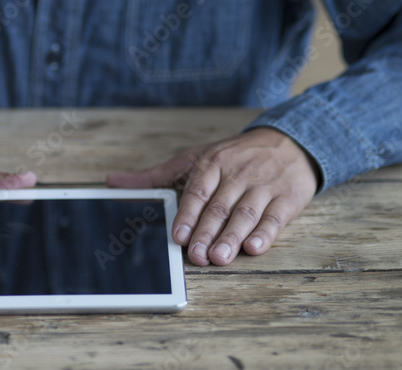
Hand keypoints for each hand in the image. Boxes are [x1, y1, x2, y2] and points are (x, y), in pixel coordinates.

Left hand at [106, 127, 318, 264]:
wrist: (288, 143)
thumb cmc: (235, 155)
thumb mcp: (195, 159)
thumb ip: (156, 176)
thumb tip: (113, 182)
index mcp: (213, 163)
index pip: (197, 191)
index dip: (187, 214)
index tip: (178, 235)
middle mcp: (238, 174)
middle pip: (220, 206)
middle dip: (207, 232)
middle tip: (197, 256)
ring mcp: (263, 186)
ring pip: (246, 214)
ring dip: (232, 237)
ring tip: (220, 257)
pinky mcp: (286, 199)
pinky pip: (274, 218)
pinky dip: (265, 234)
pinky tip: (254, 247)